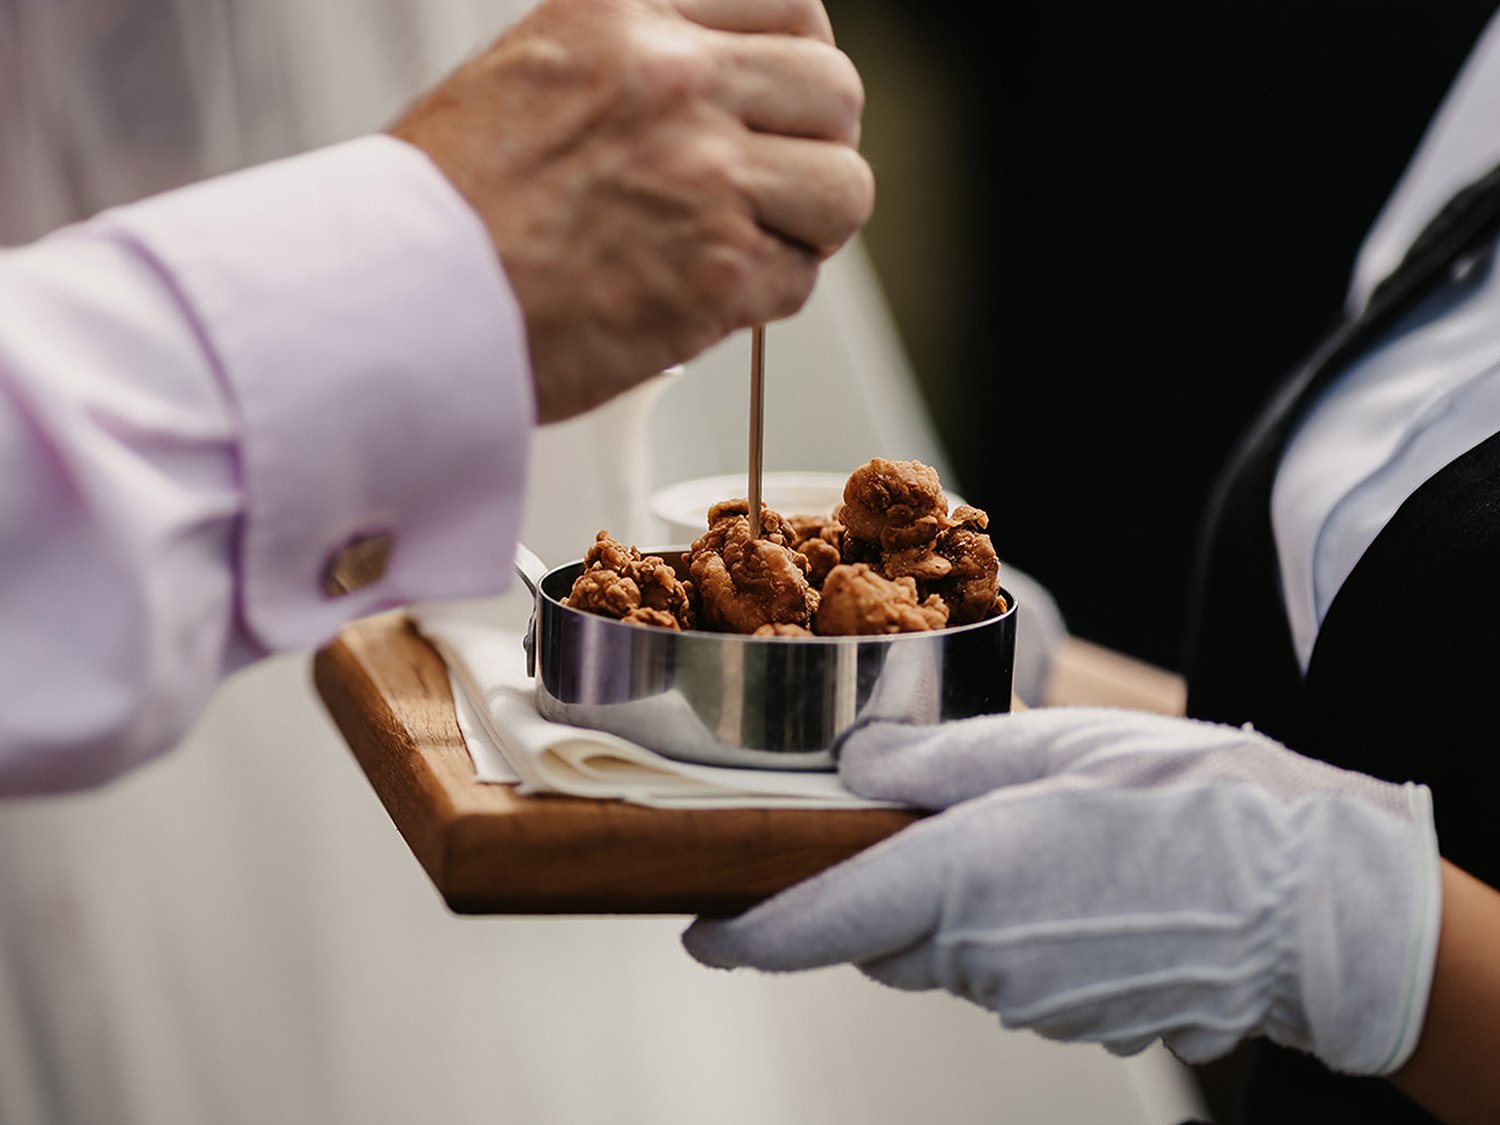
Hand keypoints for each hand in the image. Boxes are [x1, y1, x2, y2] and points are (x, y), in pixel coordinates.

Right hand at [390, 0, 873, 422]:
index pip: (791, 4)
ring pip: (841, 190)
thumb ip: (638, 62)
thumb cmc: (448, 205)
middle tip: (779, 182)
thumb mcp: (535, 66)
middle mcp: (677, 84)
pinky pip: (798, 280)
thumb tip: (725, 86)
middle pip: (835, 94)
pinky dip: (764, 294)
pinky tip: (704, 295)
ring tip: (751, 242)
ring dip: (810, 224)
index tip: (786, 103)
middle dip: (819, 143)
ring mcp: (704, 181)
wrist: (400, 297)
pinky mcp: (715, 278)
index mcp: (628, 15)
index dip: (803, 60)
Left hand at [683, 708, 1441, 1075]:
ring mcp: (1029, 1000)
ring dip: (949, 907)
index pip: (815, 924)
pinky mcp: (1073, 1019)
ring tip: (1018, 839)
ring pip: (943, 955)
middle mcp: (980, 957)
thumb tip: (854, 767)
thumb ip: (936, 761)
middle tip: (906, 829)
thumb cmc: (1188, 803)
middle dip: (870, 890)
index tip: (702, 931)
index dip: (747, 934)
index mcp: (961, 879)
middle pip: (879, 936)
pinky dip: (1007, 932)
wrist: (1313, 899)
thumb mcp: (1050, 746)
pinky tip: (1068, 882)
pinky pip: (1004, 975)